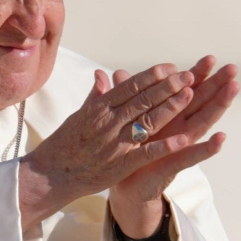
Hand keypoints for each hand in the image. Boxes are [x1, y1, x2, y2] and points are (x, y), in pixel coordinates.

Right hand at [18, 64, 194, 229]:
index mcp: (99, 107)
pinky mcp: (120, 164)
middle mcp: (108, 121)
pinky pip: (146, 153)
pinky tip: (183, 139)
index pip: (130, 86)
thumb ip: (94, 96)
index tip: (171, 67)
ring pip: (147, 120)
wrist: (50, 174)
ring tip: (189, 95)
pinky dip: (165, 145)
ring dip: (170, 107)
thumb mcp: (78, 115)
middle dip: (168, 86)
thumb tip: (101, 75)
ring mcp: (115, 142)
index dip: (152, 75)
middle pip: (143, 99)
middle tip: (188, 75)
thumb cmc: (64, 144)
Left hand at [107, 56, 239, 240]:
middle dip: (217, 86)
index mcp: (166, 115)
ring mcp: (179, 146)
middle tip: (232, 69)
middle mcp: (177, 128)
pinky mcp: (173, 165)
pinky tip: (220, 138)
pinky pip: (191, 156)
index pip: (184, 91)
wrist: (125, 185)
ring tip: (233, 91)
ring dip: (218, 107)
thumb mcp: (125, 119)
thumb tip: (116, 72)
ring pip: (201, 124)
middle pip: (200, 103)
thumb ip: (124, 96)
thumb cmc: (129, 150)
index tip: (209, 58)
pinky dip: (206, 148)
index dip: (197, 75)